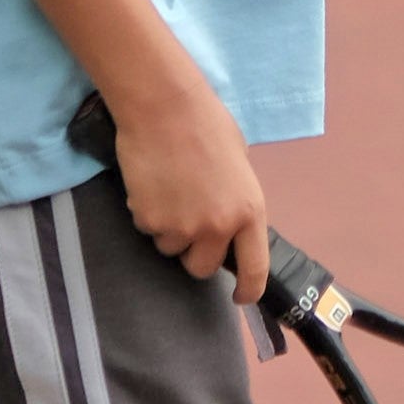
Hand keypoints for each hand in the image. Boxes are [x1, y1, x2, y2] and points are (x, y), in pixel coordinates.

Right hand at [112, 80, 271, 300]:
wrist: (165, 106)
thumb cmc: (206, 124)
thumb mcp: (238, 167)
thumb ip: (236, 201)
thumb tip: (229, 223)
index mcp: (249, 212)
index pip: (255, 269)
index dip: (248, 291)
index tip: (240, 296)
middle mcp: (218, 227)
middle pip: (202, 267)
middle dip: (194, 252)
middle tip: (188, 222)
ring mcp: (182, 227)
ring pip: (170, 248)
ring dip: (168, 229)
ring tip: (169, 189)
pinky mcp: (150, 220)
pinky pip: (148, 229)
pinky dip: (147, 213)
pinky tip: (152, 182)